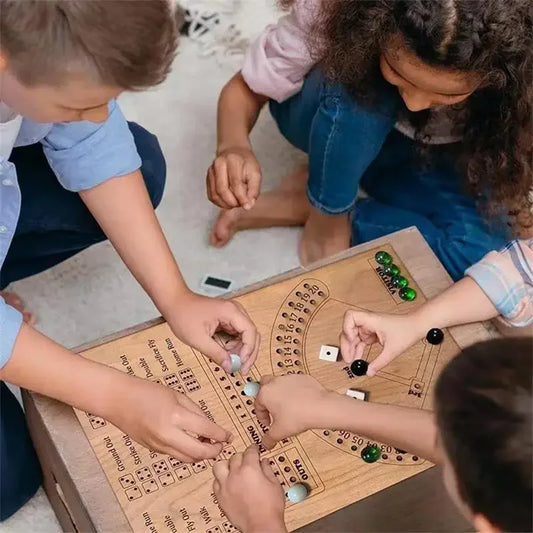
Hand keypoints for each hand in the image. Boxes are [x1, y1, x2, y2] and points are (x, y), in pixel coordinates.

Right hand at [106, 376, 231, 461]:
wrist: (118, 400)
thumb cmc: (147, 391)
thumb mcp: (177, 395)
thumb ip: (195, 411)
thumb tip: (210, 426)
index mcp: (176, 417)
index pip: (206, 431)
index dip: (222, 435)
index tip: (229, 436)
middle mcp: (168, 435)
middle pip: (199, 453)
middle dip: (214, 451)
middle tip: (222, 445)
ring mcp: (159, 445)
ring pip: (188, 459)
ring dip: (201, 455)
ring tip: (209, 445)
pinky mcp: (153, 450)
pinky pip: (176, 455)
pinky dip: (188, 453)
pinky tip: (192, 443)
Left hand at [166, 291, 259, 373]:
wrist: (175, 302)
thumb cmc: (183, 314)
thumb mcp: (198, 339)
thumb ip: (216, 354)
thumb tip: (230, 366)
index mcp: (230, 311)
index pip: (250, 332)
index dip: (249, 350)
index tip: (241, 363)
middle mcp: (235, 311)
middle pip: (252, 334)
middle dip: (249, 353)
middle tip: (242, 369)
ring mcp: (233, 314)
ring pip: (247, 335)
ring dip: (242, 350)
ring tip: (232, 362)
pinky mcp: (229, 319)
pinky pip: (239, 334)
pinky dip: (236, 346)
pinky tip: (227, 353)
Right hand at [207, 146, 261, 209]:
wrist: (234, 152)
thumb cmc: (246, 163)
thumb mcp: (255, 173)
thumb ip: (254, 190)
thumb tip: (249, 205)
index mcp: (232, 160)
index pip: (235, 183)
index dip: (241, 197)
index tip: (247, 206)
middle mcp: (219, 164)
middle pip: (222, 190)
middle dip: (232, 202)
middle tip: (241, 204)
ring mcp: (211, 171)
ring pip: (215, 195)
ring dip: (226, 204)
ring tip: (235, 203)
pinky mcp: (208, 178)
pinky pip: (211, 196)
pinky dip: (220, 203)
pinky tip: (228, 202)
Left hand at [213, 446, 286, 532]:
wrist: (261, 526)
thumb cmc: (270, 507)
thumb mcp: (275, 484)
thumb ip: (268, 469)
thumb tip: (264, 461)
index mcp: (250, 469)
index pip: (250, 451)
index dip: (253, 448)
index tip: (254, 449)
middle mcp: (235, 474)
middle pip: (235, 456)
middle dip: (242, 456)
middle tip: (247, 460)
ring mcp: (226, 485)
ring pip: (219, 466)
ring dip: (226, 465)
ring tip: (232, 468)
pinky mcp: (220, 497)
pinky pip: (215, 482)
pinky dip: (220, 479)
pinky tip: (227, 482)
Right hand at [255, 375, 330, 448]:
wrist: (320, 407)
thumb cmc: (299, 416)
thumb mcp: (279, 432)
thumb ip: (269, 439)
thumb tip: (266, 443)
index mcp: (265, 393)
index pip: (257, 405)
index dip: (262, 417)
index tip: (268, 423)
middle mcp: (275, 382)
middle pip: (264, 385)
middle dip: (266, 397)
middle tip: (271, 408)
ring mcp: (289, 377)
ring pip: (279, 383)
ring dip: (280, 393)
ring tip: (288, 408)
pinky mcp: (301, 377)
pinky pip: (294, 383)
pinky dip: (294, 391)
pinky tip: (300, 403)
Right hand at [340, 310, 422, 375]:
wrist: (417, 326)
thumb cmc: (407, 330)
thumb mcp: (392, 350)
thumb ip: (379, 363)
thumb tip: (369, 372)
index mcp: (371, 320)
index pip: (350, 316)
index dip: (346, 328)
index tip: (351, 340)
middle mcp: (368, 322)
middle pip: (348, 330)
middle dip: (346, 345)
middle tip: (348, 359)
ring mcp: (369, 327)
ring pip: (353, 337)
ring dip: (351, 349)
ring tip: (352, 362)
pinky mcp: (372, 333)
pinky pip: (360, 341)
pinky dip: (358, 349)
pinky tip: (358, 358)